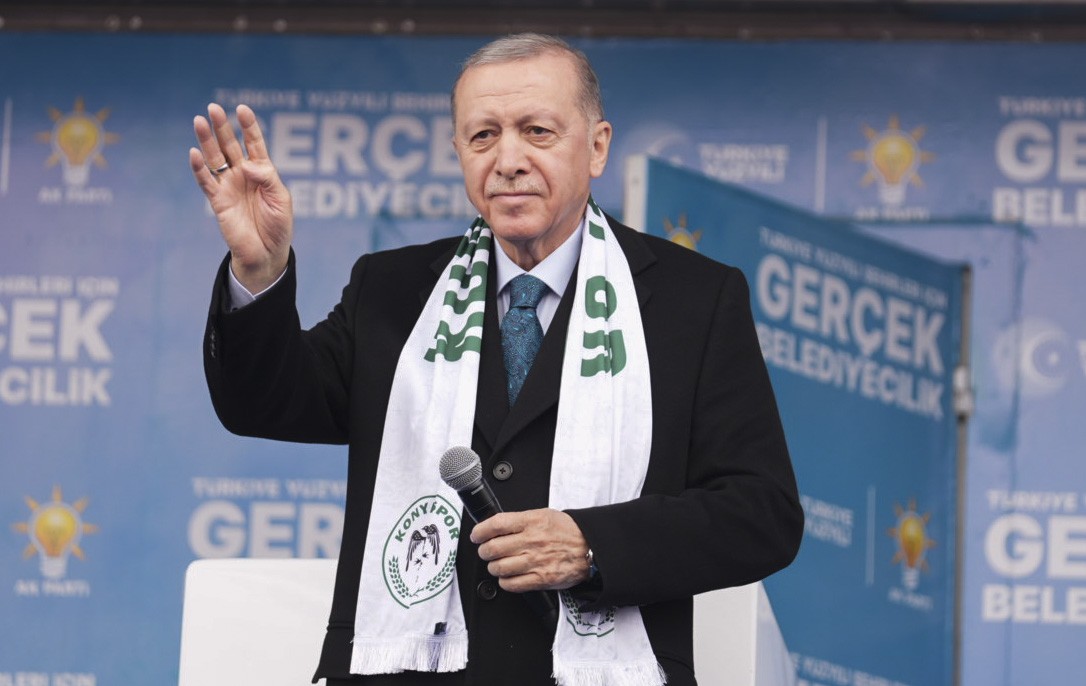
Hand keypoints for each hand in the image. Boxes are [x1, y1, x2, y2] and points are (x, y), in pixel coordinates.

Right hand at [189, 103, 292, 292]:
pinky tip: (194, 153)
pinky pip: (205, 182)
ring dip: (206, 141)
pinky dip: (199, 168)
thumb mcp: (282, 200)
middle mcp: (243, 175)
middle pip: (230, 145)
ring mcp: (229, 186)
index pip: (254, 143)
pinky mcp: (217, 201)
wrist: (266, 253)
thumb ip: (268, 178)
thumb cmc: (278, 226)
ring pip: (215, 158)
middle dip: (222, 127)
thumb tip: (247, 164)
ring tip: (199, 121)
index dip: (248, 126)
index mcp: (262, 171)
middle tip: (213, 108)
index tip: (242, 109)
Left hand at [470, 508, 591, 592]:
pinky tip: (507, 576)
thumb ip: (520, 521)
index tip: (477, 535)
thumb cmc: (567, 531)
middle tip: (485, 551)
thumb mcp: (543, 515)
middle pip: (493, 548)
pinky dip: (504, 581)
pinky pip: (512, 584)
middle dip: (484, 551)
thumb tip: (496, 526)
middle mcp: (532, 541)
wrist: (590, 548)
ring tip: (497, 564)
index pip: (496, 524)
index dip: (480, 531)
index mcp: (531, 522)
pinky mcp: (540, 579)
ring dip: (493, 567)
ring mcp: (536, 561)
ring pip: (499, 567)